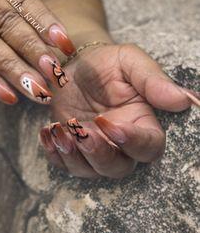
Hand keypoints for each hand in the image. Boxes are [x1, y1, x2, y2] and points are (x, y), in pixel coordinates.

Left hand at [40, 43, 198, 178]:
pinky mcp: (71, 148)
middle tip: (77, 130)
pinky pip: (63, 164)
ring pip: (88, 171)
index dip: (131, 141)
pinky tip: (47, 131)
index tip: (108, 123)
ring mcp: (94, 149)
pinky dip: (53, 153)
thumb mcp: (129, 61)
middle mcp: (120, 144)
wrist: (75, 63)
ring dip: (71, 155)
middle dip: (97, 153)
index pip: (148, 147)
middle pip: (117, 167)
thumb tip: (185, 100)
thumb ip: (153, 80)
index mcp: (141, 123)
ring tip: (57, 128)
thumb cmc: (107, 63)